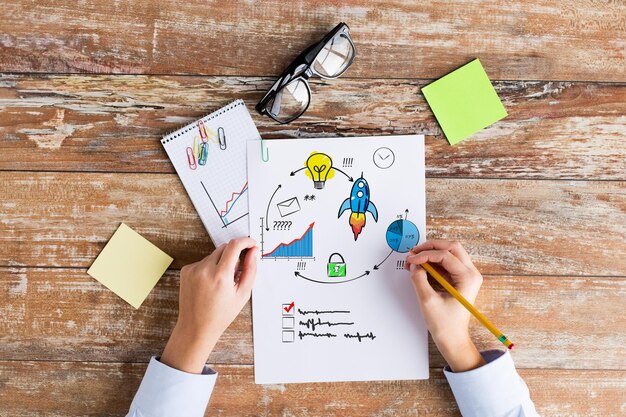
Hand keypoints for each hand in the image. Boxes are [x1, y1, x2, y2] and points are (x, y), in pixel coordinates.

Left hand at [161, 237, 258, 373]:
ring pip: (214, 255)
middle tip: (236, 273)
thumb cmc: (220, 315)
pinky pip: (203, 261)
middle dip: (234, 255)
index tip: (251, 244)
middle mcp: (205, 269)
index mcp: (220, 276)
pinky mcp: (186, 270)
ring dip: (221, 263)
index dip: (246, 241)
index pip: (234, 245)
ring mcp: (193, 269)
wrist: (195, 327)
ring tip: (220, 284)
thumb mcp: (242, 294)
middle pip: (224, 248)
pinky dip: (210, 268)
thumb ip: (250, 270)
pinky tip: (209, 285)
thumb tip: (253, 252)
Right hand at [405, 240, 485, 371]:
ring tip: (414, 260)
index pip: (445, 255)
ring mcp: (466, 276)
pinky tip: (420, 268)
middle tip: (414, 252)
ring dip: (431, 254)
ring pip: (449, 253)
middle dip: (430, 247)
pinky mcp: (460, 280)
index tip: (411, 260)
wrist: (454, 339)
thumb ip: (418, 279)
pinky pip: (446, 263)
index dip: (425, 255)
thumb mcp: (427, 300)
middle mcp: (471, 274)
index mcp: (467, 278)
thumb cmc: (445, 325)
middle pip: (451, 247)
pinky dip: (433, 263)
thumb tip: (414, 264)